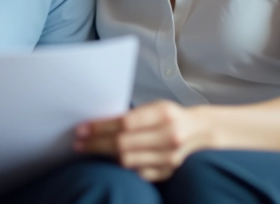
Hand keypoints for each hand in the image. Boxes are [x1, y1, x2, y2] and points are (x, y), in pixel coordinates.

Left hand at [74, 100, 208, 181]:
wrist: (200, 131)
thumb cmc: (171, 116)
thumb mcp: (155, 107)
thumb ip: (132, 116)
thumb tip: (98, 125)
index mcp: (164, 114)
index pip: (125, 122)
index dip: (101, 127)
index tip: (82, 128)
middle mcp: (169, 136)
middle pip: (124, 143)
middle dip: (96, 143)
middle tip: (79, 143)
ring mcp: (170, 157)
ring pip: (128, 160)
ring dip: (104, 156)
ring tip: (89, 150)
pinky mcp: (169, 171)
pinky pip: (138, 172)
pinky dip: (123, 165)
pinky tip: (111, 160)